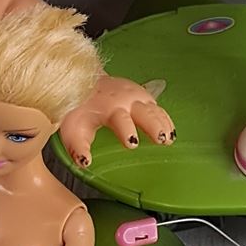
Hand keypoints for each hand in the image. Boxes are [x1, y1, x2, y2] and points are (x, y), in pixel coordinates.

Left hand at [58, 77, 175, 168]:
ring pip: (154, 110)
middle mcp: (126, 100)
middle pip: (144, 113)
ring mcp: (137, 96)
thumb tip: (86, 162)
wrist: (84, 83)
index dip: (127, 131)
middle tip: (162, 139)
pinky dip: (166, 120)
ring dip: (164, 124)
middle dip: (154, 126)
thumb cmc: (80, 110)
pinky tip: (171, 132)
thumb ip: (78, 148)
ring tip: (170, 138)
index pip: (120, 120)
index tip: (132, 143)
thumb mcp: (73, 130)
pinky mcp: (144, 96)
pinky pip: (158, 108)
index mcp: (109, 108)